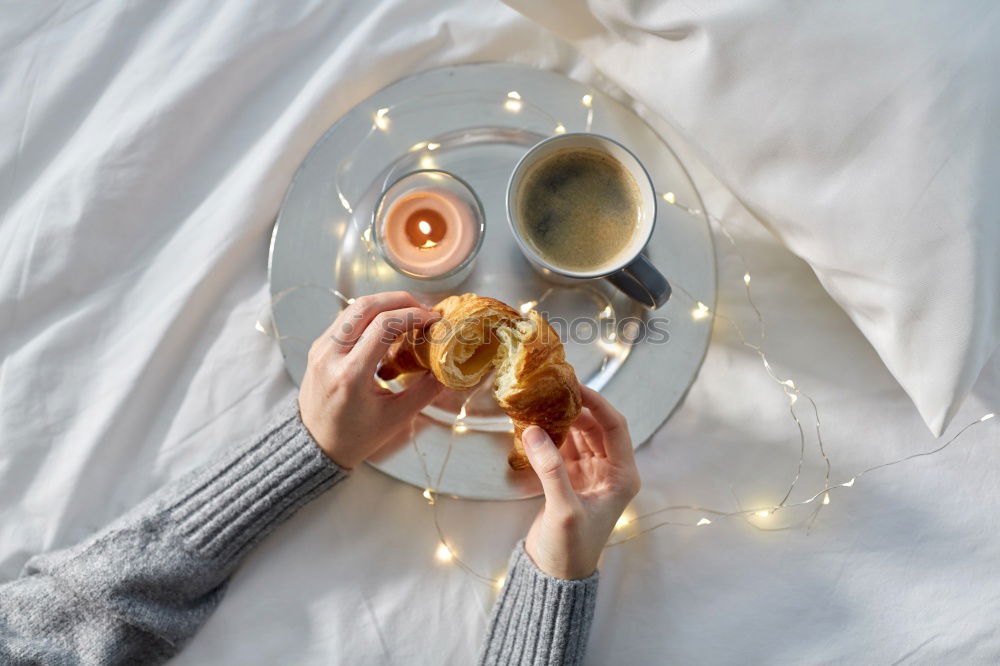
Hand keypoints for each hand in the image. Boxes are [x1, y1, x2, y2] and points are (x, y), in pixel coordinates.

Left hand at [298, 291, 442, 468]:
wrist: (315, 446)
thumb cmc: (355, 437)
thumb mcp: (396, 418)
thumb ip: (426, 391)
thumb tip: (450, 369)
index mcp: (350, 374)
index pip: (383, 326)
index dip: (413, 315)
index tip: (434, 320)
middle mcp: (330, 355)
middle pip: (366, 306)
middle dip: (400, 301)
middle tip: (424, 311)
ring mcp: (321, 347)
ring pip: (355, 307)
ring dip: (386, 304)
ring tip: (410, 316)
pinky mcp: (319, 346)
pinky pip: (347, 318)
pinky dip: (372, 315)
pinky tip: (389, 327)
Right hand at [523, 386, 640, 579]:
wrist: (555, 576)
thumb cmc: (570, 548)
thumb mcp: (564, 509)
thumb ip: (550, 468)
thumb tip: (533, 429)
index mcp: (623, 475)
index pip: (614, 426)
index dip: (597, 403)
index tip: (574, 385)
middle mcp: (610, 471)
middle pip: (595, 426)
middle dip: (575, 407)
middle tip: (550, 388)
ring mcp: (590, 474)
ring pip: (578, 434)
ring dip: (560, 419)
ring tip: (539, 400)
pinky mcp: (569, 479)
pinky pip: (562, 447)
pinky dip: (549, 435)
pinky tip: (532, 423)